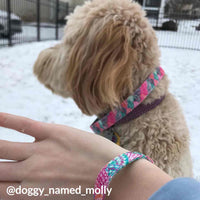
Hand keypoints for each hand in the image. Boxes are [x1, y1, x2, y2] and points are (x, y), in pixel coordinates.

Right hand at [0, 113, 126, 199]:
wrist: (114, 176)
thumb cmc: (88, 192)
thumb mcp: (56, 198)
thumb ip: (35, 192)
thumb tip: (22, 185)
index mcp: (31, 193)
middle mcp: (31, 173)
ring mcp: (42, 151)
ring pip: (3, 147)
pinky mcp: (54, 133)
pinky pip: (25, 125)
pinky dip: (7, 120)